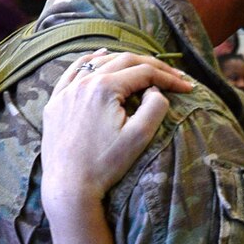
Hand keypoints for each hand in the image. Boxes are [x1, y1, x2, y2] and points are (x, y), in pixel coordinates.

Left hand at [42, 51, 194, 210]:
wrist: (69, 186)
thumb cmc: (106, 165)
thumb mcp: (139, 137)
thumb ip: (155, 107)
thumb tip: (155, 90)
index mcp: (105, 88)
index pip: (144, 72)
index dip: (169, 78)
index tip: (187, 88)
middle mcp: (84, 82)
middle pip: (123, 61)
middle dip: (152, 66)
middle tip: (172, 76)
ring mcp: (66, 91)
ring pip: (98, 62)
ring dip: (123, 60)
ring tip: (144, 64)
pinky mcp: (56, 102)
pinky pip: (73, 71)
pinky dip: (89, 61)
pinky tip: (99, 57)